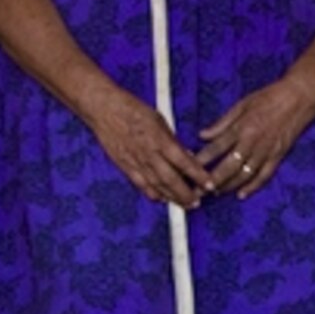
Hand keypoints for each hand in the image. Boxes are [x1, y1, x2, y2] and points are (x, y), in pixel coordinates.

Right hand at [83, 89, 214, 206]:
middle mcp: (149, 154)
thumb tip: (186, 156)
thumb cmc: (132, 109)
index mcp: (160, 140)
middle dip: (186, 194)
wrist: (104, 109)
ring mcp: (135, 162)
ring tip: (184, 204)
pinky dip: (152, 194)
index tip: (210, 184)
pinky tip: (161, 199)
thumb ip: (172, 140)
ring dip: (172, 198)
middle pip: (171, 180)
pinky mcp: (124, 166)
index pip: (184, 162)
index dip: (199, 176)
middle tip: (197, 202)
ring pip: (157, 186)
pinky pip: (141, 185)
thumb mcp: (159, 120)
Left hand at [196, 74, 314, 196]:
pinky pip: (264, 176)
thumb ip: (222, 123)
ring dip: (229, 186)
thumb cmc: (269, 97)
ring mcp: (266, 151)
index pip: (216, 148)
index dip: (202, 160)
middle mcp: (252, 142)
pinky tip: (241, 194)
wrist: (299, 97)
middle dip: (212, 181)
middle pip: (228, 167)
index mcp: (241, 127)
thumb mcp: (242, 104)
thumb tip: (203, 135)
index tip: (189, 169)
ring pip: (244, 175)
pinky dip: (253, 187)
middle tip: (199, 191)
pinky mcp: (278, 156)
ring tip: (216, 193)